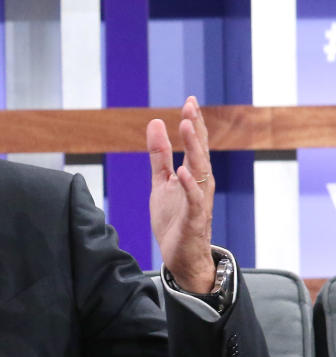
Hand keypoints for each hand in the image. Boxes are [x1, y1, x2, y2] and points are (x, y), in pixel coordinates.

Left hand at [147, 96, 215, 293]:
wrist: (181, 256)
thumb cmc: (174, 218)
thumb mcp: (161, 182)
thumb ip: (159, 155)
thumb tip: (155, 122)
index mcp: (193, 174)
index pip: (195, 144)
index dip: (193, 122)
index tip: (189, 100)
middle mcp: (200, 184)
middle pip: (200, 151)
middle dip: (195, 129)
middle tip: (190, 106)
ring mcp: (199, 200)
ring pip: (200, 171)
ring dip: (194, 148)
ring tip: (187, 127)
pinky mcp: (194, 218)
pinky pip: (194, 200)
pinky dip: (188, 185)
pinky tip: (181, 171)